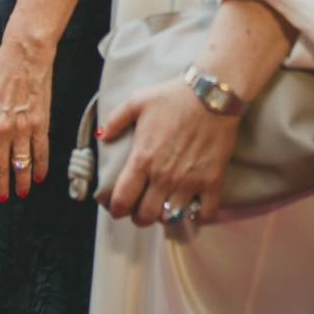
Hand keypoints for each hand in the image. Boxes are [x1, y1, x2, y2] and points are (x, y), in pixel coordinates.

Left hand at [0, 36, 54, 201]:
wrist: (25, 55)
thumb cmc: (4, 69)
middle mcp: (0, 128)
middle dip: (0, 186)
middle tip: (2, 197)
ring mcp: (22, 128)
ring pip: (20, 165)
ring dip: (21, 182)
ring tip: (22, 192)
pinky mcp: (40, 124)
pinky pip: (40, 153)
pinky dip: (40, 168)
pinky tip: (40, 177)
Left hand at [97, 77, 239, 225]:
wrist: (210, 96)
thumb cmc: (172, 97)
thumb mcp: (136, 102)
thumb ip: (116, 120)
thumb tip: (102, 135)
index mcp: (142, 159)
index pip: (123, 199)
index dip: (117, 209)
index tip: (118, 209)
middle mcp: (163, 176)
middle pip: (146, 215)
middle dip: (140, 216)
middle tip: (141, 209)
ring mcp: (189, 182)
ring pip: (172, 217)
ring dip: (166, 214)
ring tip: (164, 205)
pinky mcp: (212, 182)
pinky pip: (205, 212)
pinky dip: (198, 215)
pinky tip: (193, 206)